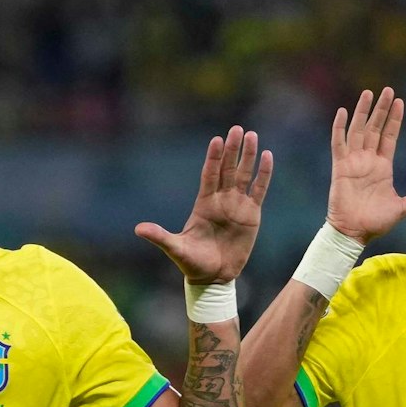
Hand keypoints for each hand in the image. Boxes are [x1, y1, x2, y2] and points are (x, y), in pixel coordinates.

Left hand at [136, 125, 271, 283]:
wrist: (214, 277)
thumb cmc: (192, 263)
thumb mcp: (175, 248)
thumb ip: (160, 237)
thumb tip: (138, 229)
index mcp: (203, 204)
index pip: (209, 175)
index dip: (213, 158)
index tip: (217, 140)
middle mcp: (221, 200)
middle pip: (228, 169)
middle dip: (233, 150)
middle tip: (237, 129)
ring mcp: (237, 205)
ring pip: (244, 175)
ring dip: (248, 156)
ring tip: (252, 135)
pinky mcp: (252, 214)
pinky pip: (259, 190)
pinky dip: (263, 174)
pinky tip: (267, 156)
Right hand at [325, 87, 405, 242]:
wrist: (354, 232)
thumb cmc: (375, 223)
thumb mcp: (401, 208)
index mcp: (382, 167)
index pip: (389, 137)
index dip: (394, 120)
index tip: (399, 102)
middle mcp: (368, 160)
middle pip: (375, 128)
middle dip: (381, 109)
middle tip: (387, 90)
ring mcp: (353, 162)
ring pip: (358, 130)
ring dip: (363, 112)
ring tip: (368, 93)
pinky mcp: (340, 168)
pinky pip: (339, 143)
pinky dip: (339, 128)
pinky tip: (342, 112)